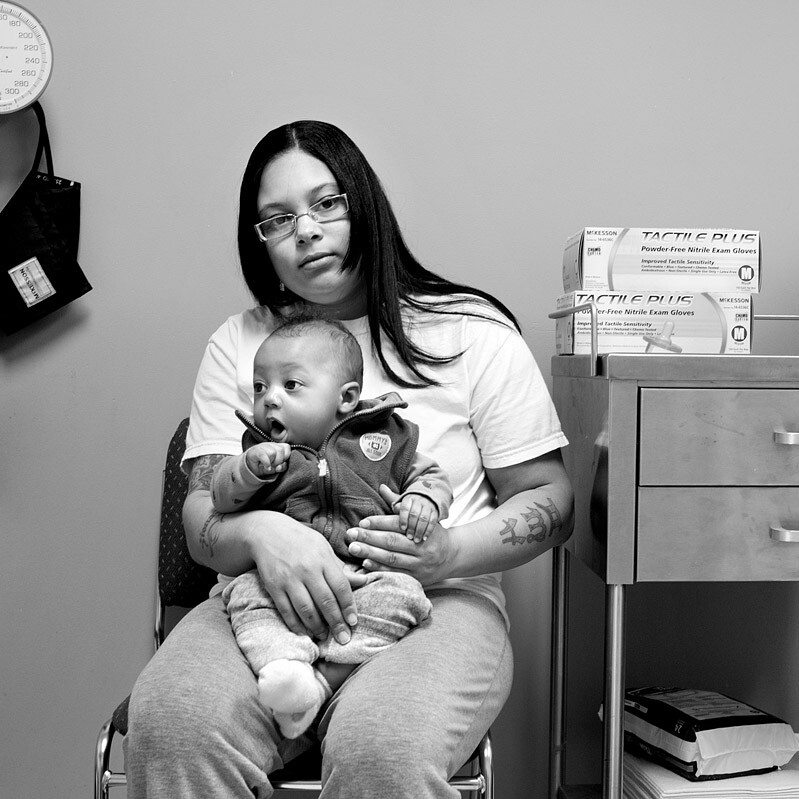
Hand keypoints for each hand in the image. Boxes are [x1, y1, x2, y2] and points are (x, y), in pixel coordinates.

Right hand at [246, 442, 290, 479]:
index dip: (286, 456)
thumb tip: (280, 467)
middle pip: (280, 450)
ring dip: (271, 462)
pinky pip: (263, 455)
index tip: (280, 462)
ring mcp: (262, 447)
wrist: (249, 468)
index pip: (286, 447)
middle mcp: (270, 445)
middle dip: (279, 461)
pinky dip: (266, 463)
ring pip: (272, 452)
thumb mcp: (275, 468)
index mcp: (276, 446)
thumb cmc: (263, 466)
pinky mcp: (255, 451)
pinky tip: (267, 467)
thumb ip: (281, 467)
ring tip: (268, 465)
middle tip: (273, 465)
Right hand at [248, 512, 367, 643]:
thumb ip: (340, 568)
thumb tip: (363, 581)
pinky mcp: (274, 586)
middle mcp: (307, 569)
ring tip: (324, 637)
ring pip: (306, 609)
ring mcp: (289, 579)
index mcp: (323, 559)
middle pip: (325, 601)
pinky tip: (304, 633)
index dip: (348, 606)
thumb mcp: (323, 548)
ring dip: (317, 627)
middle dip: (336, 623)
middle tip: (344, 638)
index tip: (353, 622)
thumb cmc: (301, 540)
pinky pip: (286, 611)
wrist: (267, 532)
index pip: (341, 587)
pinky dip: (295, 625)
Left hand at [346, 485, 452, 585]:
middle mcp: (421, 546)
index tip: (362, 522)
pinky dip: (380, 569)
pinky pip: (396, 574)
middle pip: (392, 541)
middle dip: (370, 538)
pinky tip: (365, 564)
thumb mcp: (420, 516)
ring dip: (371, 553)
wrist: (453, 556)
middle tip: (351, 534)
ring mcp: (420, 564)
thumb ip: (399, 504)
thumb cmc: (431, 533)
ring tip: (354, 548)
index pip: (397, 524)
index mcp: (422, 528)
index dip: (379, 523)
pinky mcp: (417, 578)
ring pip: (392, 558)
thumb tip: (382, 487)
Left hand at [395, 493, 438, 542]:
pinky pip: (432, 521)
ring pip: (424, 519)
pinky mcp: (436, 512)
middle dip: (411, 527)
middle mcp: (419, 500)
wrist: (430, 498)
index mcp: (409, 498)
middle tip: (409, 537)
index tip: (402, 528)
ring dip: (419, 530)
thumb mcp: (403, 501)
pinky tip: (424, 538)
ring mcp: (428, 506)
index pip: (405, 508)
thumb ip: (393, 501)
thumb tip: (383, 493)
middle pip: (414, 514)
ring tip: (416, 540)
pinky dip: (428, 531)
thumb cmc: (412, 503)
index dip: (403, 518)